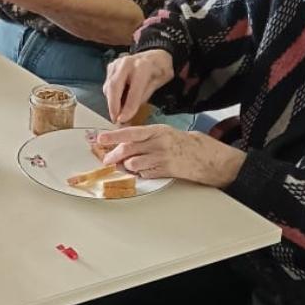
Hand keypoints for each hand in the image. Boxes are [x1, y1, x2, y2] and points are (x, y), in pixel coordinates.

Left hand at [96, 124, 244, 187]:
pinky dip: (140, 174)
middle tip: (106, 159)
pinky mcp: (166, 171)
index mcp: (157, 130)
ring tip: (130, 165)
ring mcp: (162, 158)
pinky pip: (145, 174)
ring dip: (127, 166)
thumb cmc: (180, 143)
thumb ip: (143, 138)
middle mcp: (158, 143)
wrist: (203, 155)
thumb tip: (121, 145)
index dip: (114, 136)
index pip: (131, 132)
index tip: (100, 139)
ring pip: (134, 164)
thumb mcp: (162, 133)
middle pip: (128, 149)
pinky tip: (145, 170)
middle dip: (114, 155)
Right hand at [104, 49, 173, 123]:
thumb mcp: (159, 83)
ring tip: (118, 113)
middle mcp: (127, 63)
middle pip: (114, 86)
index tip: (123, 120)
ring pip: (109, 86)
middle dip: (113, 105)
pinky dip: (111, 96)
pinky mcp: (111, 67)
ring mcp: (117, 64)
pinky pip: (107, 84)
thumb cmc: (159, 70)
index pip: (134, 90)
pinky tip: (118, 102)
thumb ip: (143, 96)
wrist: (155, 55)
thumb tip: (128, 113)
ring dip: (111, 102)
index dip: (128, 107)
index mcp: (143, 66)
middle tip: (115, 120)